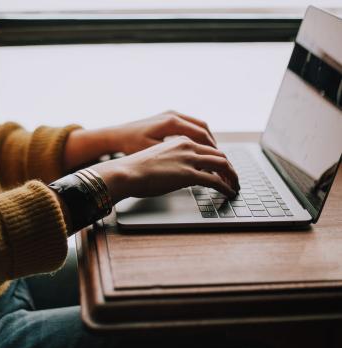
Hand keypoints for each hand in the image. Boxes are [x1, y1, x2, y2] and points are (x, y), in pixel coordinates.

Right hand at [91, 136, 238, 203]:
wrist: (126, 172)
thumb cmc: (135, 168)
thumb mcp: (157, 158)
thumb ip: (172, 161)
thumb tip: (177, 173)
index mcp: (180, 140)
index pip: (208, 147)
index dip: (219, 159)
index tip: (222, 169)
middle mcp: (188, 146)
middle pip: (219, 154)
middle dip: (230, 168)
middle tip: (233, 179)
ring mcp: (189, 159)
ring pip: (222, 165)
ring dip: (232, 176)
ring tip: (235, 186)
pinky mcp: (188, 174)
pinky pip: (215, 180)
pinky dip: (226, 187)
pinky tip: (229, 193)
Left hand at [108, 111, 216, 154]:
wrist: (116, 136)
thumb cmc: (131, 146)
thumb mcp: (154, 153)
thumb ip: (175, 157)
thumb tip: (195, 166)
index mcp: (171, 122)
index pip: (201, 134)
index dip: (212, 149)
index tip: (218, 161)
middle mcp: (173, 114)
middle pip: (203, 128)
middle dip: (213, 144)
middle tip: (219, 159)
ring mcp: (170, 114)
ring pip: (197, 125)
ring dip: (206, 140)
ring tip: (211, 155)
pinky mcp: (167, 117)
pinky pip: (189, 125)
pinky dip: (197, 136)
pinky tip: (197, 148)